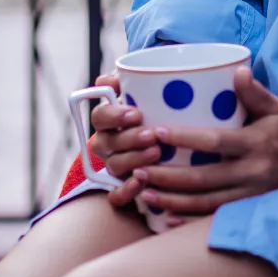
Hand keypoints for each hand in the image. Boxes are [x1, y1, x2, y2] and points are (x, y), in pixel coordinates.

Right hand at [85, 73, 162, 206]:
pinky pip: (115, 196)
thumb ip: (130, 81)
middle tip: (152, 135)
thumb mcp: (146, 92)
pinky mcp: (124, 188)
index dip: (114, 116)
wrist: (177, 143)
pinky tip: (140, 184)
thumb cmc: (157, 110)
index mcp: (108, 121)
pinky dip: (125, 191)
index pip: (100, 116)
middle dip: (129, 139)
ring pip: (114, 167)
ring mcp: (115, 167)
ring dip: (133, 160)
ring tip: (157, 154)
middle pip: (107, 143)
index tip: (136, 114)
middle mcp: (107, 145)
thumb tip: (109, 81)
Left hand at [117, 66, 277, 215]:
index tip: (158, 131)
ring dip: (172, 199)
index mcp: (256, 144)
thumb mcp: (277, 109)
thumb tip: (237, 70)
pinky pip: (214, 216)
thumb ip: (255, 92)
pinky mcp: (247, 208)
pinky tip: (166, 214)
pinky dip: (189, 216)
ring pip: (205, 202)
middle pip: (203, 178)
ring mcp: (248, 195)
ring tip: (144, 192)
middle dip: (168, 176)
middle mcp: (251, 173)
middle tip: (139, 167)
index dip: (185, 138)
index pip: (215, 142)